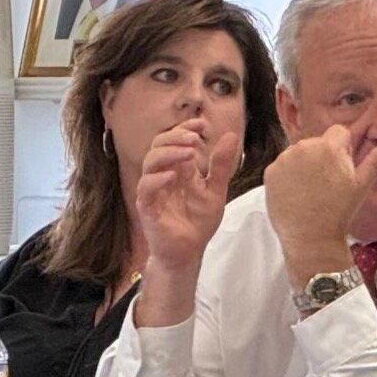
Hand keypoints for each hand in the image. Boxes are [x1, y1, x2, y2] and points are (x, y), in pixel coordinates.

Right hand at [135, 118, 240, 270]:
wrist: (188, 252)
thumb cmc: (198, 222)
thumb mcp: (215, 191)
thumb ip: (220, 165)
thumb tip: (230, 136)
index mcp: (180, 169)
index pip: (175, 139)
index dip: (185, 128)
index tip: (202, 124)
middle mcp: (164, 175)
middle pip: (159, 145)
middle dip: (175, 137)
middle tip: (194, 138)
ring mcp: (154, 190)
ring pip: (150, 162)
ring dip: (169, 153)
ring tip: (189, 153)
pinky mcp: (147, 207)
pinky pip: (145, 188)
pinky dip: (157, 180)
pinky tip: (172, 177)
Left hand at [263, 124, 376, 282]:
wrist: (311, 239)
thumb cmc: (340, 212)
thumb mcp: (362, 185)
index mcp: (330, 146)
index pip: (339, 133)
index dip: (343, 150)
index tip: (342, 170)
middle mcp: (305, 147)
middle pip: (318, 143)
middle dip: (323, 157)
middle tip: (328, 185)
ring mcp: (285, 159)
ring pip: (299, 154)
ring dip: (305, 165)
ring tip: (312, 191)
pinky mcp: (270, 173)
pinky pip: (282, 167)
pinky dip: (289, 177)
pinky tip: (297, 195)